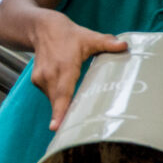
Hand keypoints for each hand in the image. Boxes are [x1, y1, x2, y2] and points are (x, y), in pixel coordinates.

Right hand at [30, 15, 126, 129]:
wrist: (41, 27)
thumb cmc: (67, 34)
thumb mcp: (89, 37)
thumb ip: (107, 43)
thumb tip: (125, 45)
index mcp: (64, 66)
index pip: (62, 92)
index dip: (59, 111)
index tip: (56, 127)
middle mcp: (50, 74)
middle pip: (59, 102)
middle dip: (64, 118)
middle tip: (71, 136)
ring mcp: (41, 78)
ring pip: (55, 100)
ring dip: (64, 108)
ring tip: (73, 119)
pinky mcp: (37, 82)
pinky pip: (51, 96)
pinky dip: (59, 100)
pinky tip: (67, 100)